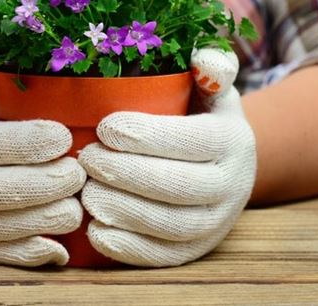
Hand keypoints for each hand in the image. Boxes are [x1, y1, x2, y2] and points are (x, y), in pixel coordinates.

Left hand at [78, 48, 255, 266]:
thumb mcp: (213, 88)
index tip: (104, 128)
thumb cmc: (202, 116)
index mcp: (232, 140)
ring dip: (125, 212)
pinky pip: (165, 256)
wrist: (226, 166)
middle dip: (127, 174)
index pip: (192, 140)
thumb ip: (210, 68)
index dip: (147, 136)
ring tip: (86, 195)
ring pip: (172, 225)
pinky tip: (96, 233)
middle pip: (180, 186)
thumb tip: (203, 60)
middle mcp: (232, 185)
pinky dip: (129, 249)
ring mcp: (216, 223)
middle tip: (85, 160)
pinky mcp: (196, 250)